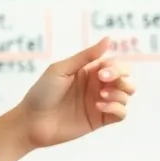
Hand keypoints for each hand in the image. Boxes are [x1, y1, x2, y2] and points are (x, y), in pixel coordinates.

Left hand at [17, 38, 134, 148]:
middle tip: (103, 80)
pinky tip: (99, 107)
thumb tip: (108, 39)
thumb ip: (86, 56)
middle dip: (122, 77)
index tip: (101, 72)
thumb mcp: (62, 69)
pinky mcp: (100, 120)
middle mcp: (97, 86)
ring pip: (127, 94)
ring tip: (101, 96)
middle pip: (126, 78)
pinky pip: (121, 113)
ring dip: (120, 93)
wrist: (32, 121)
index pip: (114, 64)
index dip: (115, 66)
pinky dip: (116, 108)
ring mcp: (100, 103)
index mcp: (88, 71)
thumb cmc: (42, 92)